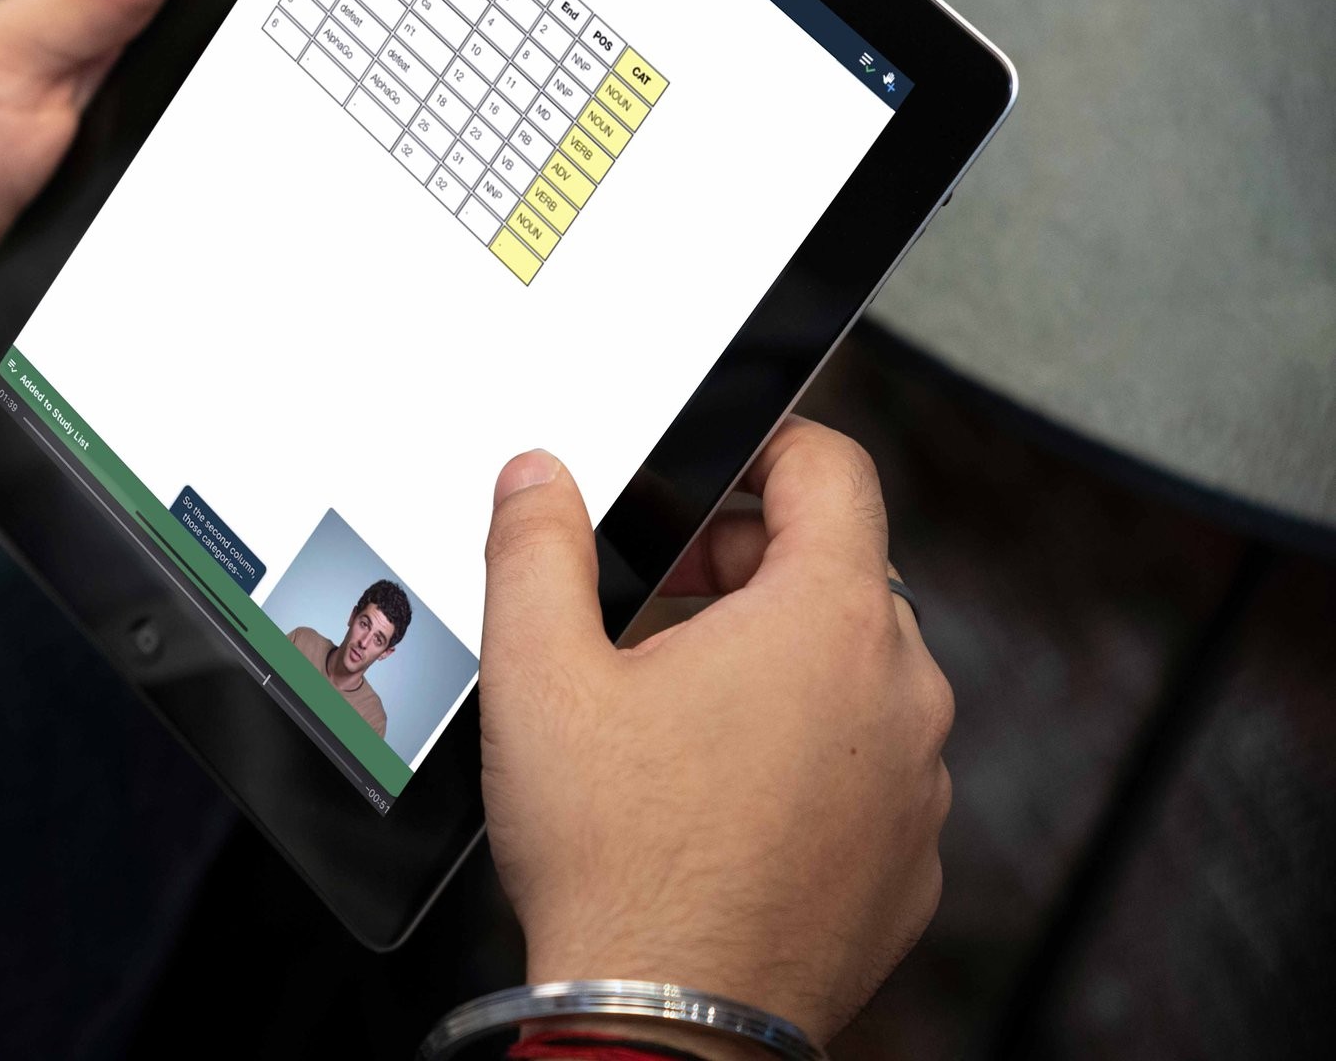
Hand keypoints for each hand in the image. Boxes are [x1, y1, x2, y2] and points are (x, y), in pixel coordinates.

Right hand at [476, 420, 952, 1042]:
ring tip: (674, 713)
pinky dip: (806, 759)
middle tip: (653, 608)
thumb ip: (535, 547)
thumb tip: (537, 480)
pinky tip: (716, 795)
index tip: (720, 470)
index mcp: (825, 623)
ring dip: (778, 667)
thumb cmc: (619, 862)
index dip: (768, 447)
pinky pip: (866, 769)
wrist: (665, 1019)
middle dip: (745, 570)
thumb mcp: (539, 673)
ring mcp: (917, 786)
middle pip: (838, 573)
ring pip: (854, 676)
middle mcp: (899, 695)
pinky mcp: (910, 863)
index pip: (833, 470)